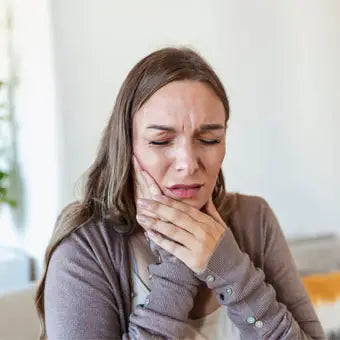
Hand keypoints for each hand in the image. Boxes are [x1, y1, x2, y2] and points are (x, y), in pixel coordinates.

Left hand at [133, 156, 227, 273]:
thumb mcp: (221, 225)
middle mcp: (202, 231)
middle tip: (142, 202)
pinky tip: (150, 234)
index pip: (185, 209)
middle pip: (176, 217)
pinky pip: (173, 248)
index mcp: (207, 222)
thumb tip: (205, 197)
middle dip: (157, 208)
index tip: (154, 196)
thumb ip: (211, 211)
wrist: (232, 269)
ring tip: (141, 217)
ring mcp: (197, 245)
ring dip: (155, 223)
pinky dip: (161, 240)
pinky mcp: (192, 259)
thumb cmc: (225, 246)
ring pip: (172, 231)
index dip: (169, 202)